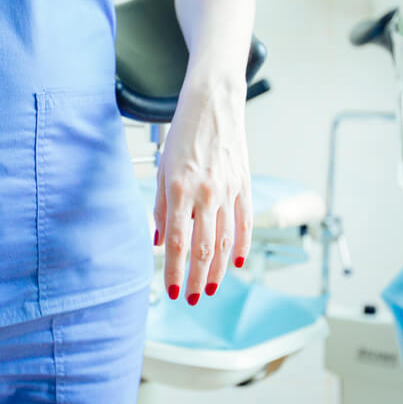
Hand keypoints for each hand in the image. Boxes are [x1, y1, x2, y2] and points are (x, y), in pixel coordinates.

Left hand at [154, 76, 252, 303]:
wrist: (213, 104)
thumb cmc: (182, 135)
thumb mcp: (161, 169)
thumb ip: (159, 207)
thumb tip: (158, 240)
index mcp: (179, 189)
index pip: (176, 242)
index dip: (173, 271)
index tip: (171, 290)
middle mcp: (205, 193)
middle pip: (203, 248)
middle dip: (196, 279)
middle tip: (191, 299)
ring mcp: (228, 190)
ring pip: (225, 241)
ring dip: (218, 269)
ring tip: (210, 288)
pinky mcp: (243, 185)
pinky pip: (244, 223)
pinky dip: (241, 246)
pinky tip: (237, 263)